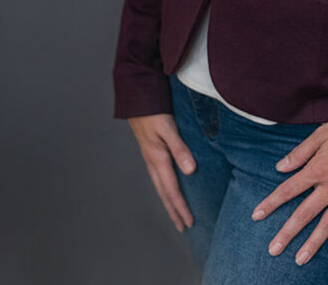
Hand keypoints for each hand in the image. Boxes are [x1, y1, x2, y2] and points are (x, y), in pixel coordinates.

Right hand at [128, 113, 196, 231]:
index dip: (180, 208)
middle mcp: (153, 162)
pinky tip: (169, 188)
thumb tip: (191, 171)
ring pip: (160, 187)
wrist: (137, 99)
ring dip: (169, 202)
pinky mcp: (151, 152)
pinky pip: (159, 178)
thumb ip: (180, 148)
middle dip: (174, 211)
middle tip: (184, 227)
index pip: (172, 190)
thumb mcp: (168, 128)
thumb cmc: (153, 112)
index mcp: (158, 159)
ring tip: (176, 214)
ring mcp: (150, 158)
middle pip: (164, 194)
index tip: (189, 222)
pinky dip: (165, 189)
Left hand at [251, 117, 327, 265]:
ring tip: (300, 259)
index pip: (289, 189)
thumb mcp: (320, 134)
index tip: (257, 215)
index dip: (272, 202)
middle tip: (273, 249)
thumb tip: (280, 168)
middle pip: (305, 213)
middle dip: (287, 232)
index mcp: (318, 169)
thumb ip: (300, 153)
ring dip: (314, 243)